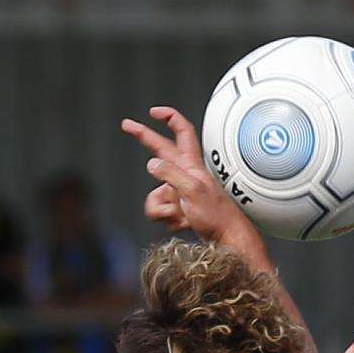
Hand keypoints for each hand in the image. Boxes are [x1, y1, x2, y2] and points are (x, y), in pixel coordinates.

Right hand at [120, 106, 258, 249]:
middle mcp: (184, 174)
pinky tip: (182, 223)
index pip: (182, 132)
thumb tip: (152, 163)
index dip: (169, 118)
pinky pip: (159, 210)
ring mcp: (179, 191)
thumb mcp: (193, 192)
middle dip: (144, 139)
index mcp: (191, 165)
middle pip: (160, 152)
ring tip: (181, 215)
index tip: (153, 113)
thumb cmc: (217, 216)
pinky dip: (167, 219)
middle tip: (127, 125)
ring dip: (162, 208)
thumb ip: (171, 175)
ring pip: (154, 193)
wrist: (226, 239)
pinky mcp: (178, 207)